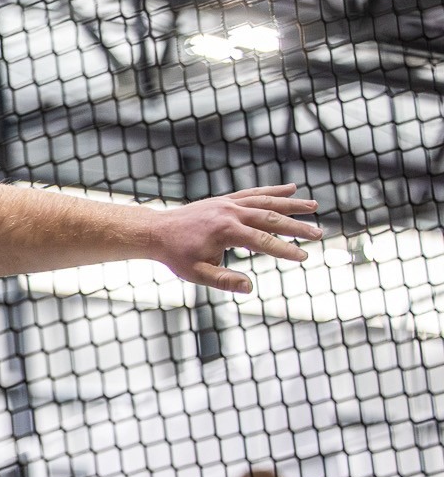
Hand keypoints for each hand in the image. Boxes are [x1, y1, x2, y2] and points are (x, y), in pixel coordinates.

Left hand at [152, 184, 320, 292]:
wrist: (156, 231)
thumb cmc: (176, 255)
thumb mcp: (196, 273)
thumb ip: (223, 280)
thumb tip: (249, 288)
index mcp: (225, 231)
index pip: (262, 241)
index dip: (284, 250)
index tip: (303, 256)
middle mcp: (230, 212)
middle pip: (270, 217)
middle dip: (297, 226)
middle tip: (319, 234)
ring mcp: (228, 203)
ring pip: (265, 201)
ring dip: (291, 203)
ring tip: (314, 206)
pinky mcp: (225, 199)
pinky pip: (253, 193)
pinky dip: (272, 190)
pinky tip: (291, 188)